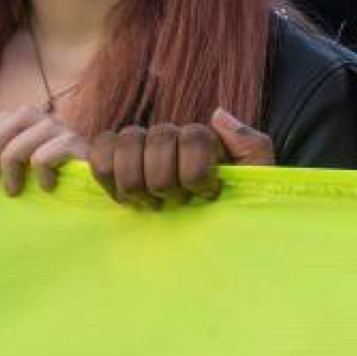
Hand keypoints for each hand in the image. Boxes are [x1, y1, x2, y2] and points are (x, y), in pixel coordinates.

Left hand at [0, 107, 88, 195]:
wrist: (98, 183)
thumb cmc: (52, 177)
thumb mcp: (19, 165)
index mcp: (23, 119)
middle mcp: (41, 117)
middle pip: (0, 130)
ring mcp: (61, 128)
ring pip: (21, 143)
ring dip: (10, 170)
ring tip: (11, 191)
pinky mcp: (77, 144)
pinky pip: (44, 156)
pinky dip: (40, 174)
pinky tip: (46, 186)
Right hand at [89, 109, 275, 210]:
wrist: (213, 241)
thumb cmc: (233, 210)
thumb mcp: (257, 181)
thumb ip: (252, 146)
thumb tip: (217, 115)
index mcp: (202, 140)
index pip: (193, 136)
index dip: (197, 171)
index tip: (207, 195)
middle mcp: (171, 139)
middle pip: (157, 137)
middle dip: (166, 179)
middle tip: (175, 203)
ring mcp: (141, 151)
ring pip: (126, 140)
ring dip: (135, 180)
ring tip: (149, 204)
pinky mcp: (114, 168)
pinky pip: (99, 151)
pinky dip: (104, 172)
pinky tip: (121, 198)